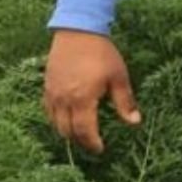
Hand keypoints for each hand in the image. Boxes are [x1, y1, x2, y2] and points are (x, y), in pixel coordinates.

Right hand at [43, 30, 139, 152]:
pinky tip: (68, 118)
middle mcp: (64, 100)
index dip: (92, 143)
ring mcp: (52, 94)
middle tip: (92, 143)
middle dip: (81, 141)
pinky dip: (57, 120)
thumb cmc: (102, 54)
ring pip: (55, 123)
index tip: (101, 149)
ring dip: (68, 132)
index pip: (85, 131)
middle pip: (68, 131)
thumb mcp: (119, 78)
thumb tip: (135, 122)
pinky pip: (48, 111)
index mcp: (83, 100)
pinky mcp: (46, 87)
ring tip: (81, 134)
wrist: (78, 32)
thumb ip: (125, 102)